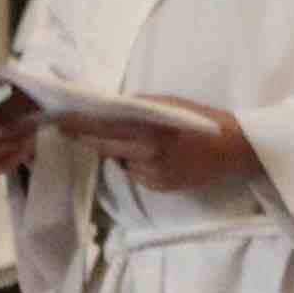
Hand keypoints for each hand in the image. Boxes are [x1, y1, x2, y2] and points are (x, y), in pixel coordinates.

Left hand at [59, 100, 255, 193]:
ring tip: (140, 140)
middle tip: (67, 128)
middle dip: (87, 137)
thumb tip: (109, 106)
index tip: (58, 121)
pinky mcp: (160, 187)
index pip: (103, 129)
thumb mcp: (170, 104)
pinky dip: (138, 163)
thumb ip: (140, 107)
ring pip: (122, 162)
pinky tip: (157, 156)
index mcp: (150, 132)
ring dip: (120, 152)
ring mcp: (154, 175)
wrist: (235, 150)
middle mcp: (148, 156)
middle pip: (105, 148)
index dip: (78, 126)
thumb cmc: (202, 121)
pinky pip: (138, 173)